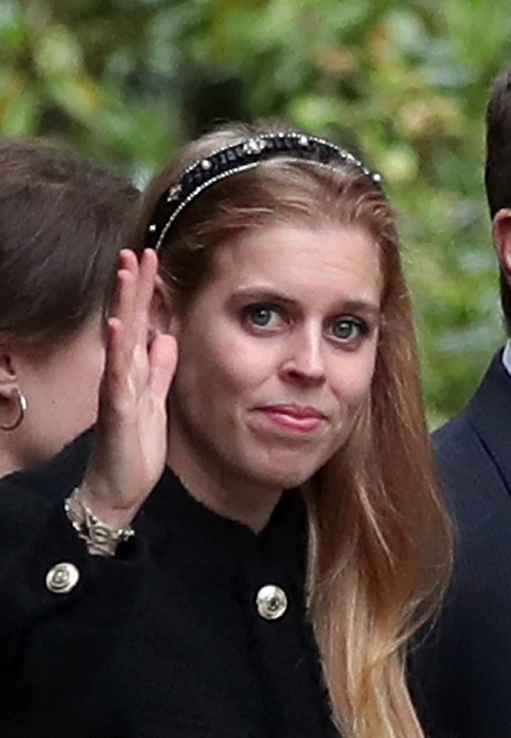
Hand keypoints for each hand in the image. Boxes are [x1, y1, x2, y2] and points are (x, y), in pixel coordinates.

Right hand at [78, 250, 176, 527]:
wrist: (118, 487)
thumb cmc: (134, 446)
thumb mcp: (156, 400)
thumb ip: (160, 370)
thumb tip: (166, 338)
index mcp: (135, 372)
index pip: (141, 323)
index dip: (147, 293)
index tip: (151, 260)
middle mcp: (123, 374)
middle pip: (129, 321)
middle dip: (134, 287)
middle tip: (137, 250)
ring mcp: (118, 389)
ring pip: (122, 339)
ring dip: (124, 305)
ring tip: (126, 272)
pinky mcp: (119, 409)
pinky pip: (118, 376)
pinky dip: (118, 350)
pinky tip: (118, 326)